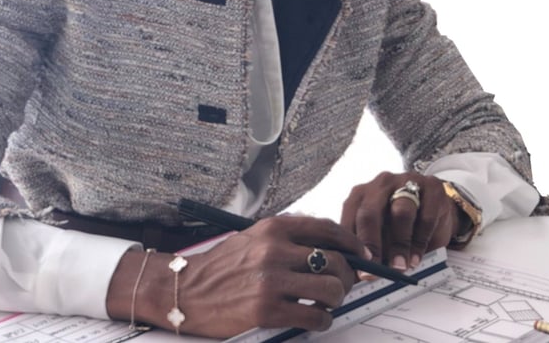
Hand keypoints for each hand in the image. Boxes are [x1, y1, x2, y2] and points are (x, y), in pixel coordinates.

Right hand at [108, 215, 369, 336]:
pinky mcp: (268, 311)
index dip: (351, 243)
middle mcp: (274, 250)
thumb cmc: (223, 265)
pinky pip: (315, 317)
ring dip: (335, 299)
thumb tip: (330, 248)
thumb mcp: (254, 238)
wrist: (187, 290)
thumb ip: (288, 239)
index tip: (360, 254)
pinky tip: (313, 318)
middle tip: (342, 285)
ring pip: (331, 289)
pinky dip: (322, 320)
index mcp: (273, 228)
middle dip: (346, 276)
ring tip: (325, 303)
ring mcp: (272, 281)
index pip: (327, 228)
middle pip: (335, 261)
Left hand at [341, 171, 458, 271]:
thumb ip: (370, 247)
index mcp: (362, 194)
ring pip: (400, 212)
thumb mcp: (382, 232)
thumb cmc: (401, 223)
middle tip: (374, 270)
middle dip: (371, 244)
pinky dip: (420, 241)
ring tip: (400, 267)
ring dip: (399, 244)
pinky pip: (426, 216)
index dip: (351, 244)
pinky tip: (416, 259)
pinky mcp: (432, 189)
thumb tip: (358, 275)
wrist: (437, 207)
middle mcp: (380, 185)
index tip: (356, 269)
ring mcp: (407, 182)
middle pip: (370, 212)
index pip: (350, 216)